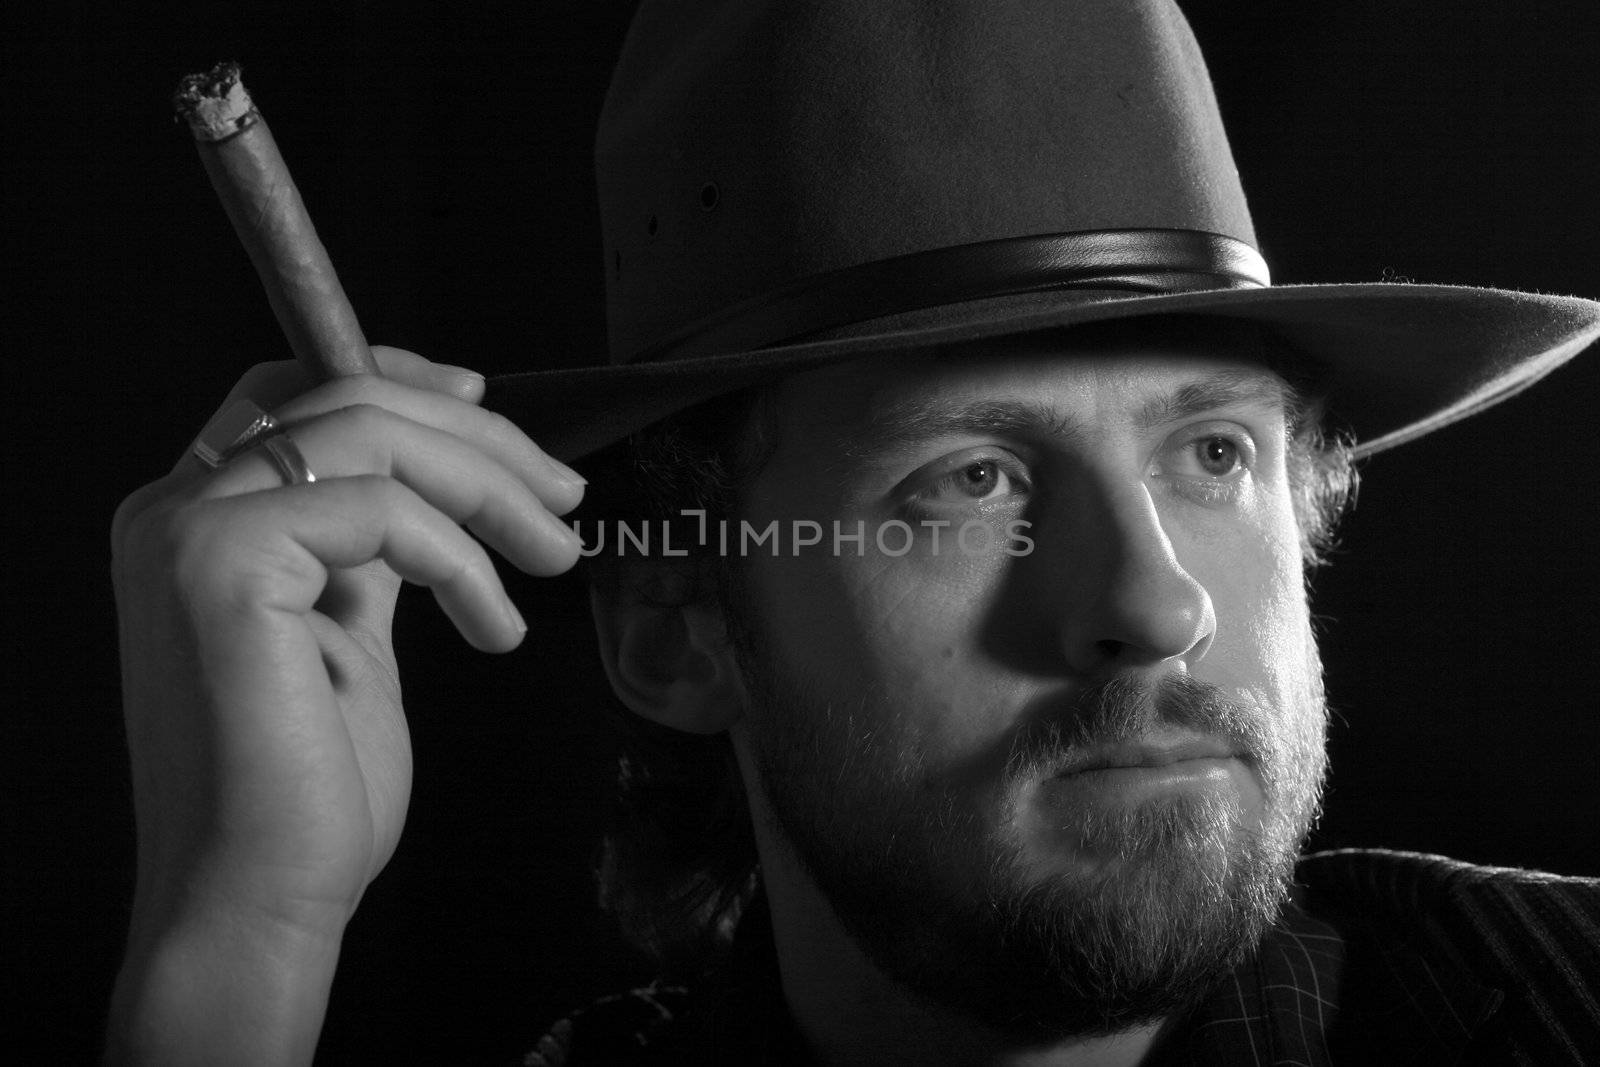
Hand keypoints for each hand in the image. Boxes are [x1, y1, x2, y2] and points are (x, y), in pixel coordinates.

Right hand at [105, 347, 583, 1063]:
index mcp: (195, 522)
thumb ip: (368, 557)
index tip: (486, 406)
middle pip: (346, 398)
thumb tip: (431, 494)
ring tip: (555, 561)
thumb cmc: (309, 790)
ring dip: (490, 487)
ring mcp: (189, 530)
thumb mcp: (350, 641)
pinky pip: (381, 509)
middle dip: (478, 438)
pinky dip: (460, 557)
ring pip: (369, 433)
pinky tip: (494, 628)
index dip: (397, 379)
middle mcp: (174, 509)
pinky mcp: (222, 564)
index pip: (295, 392)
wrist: (258, 898)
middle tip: (566, 495)